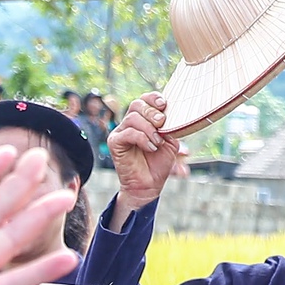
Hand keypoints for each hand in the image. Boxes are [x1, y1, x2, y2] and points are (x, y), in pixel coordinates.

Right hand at [108, 91, 185, 219]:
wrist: (149, 185)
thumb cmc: (158, 164)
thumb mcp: (170, 142)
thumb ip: (170, 127)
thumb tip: (169, 115)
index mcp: (143, 120)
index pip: (144, 99)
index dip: (153, 98)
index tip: (164, 105)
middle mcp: (129, 123)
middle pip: (136, 104)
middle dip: (152, 111)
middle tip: (162, 123)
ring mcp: (121, 132)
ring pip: (132, 117)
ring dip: (149, 128)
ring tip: (157, 142)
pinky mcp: (114, 143)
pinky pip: (128, 132)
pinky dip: (142, 138)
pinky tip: (150, 147)